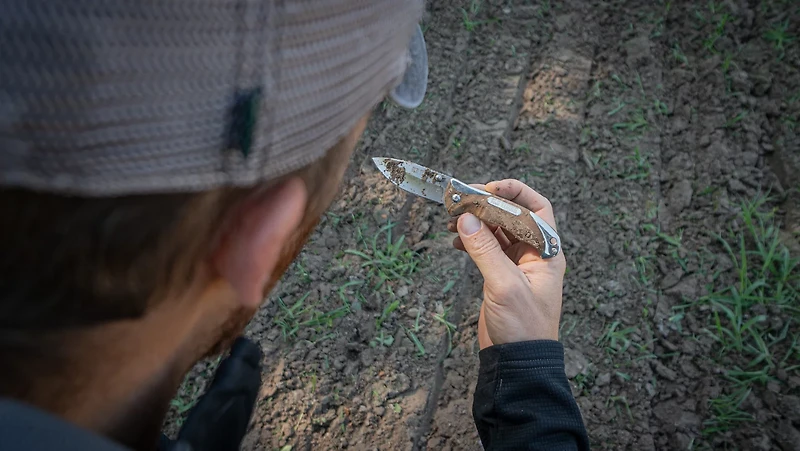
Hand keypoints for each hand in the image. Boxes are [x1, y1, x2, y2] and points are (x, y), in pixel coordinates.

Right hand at [447, 179, 565, 348]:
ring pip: (495, 230)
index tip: (486, 188)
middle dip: (486, 204)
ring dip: (475, 221)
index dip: (513, 192)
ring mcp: (516, 264)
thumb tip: (465, 219)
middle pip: (511, 215)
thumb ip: (485, 251)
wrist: (518, 362)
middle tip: (460, 199)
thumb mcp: (504, 286)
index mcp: (546, 251)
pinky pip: (485, 247)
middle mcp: (533, 253)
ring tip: (451, 219)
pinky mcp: (499, 275)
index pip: (535, 208)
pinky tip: (454, 240)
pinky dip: (470, 239)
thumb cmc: (523, 327)